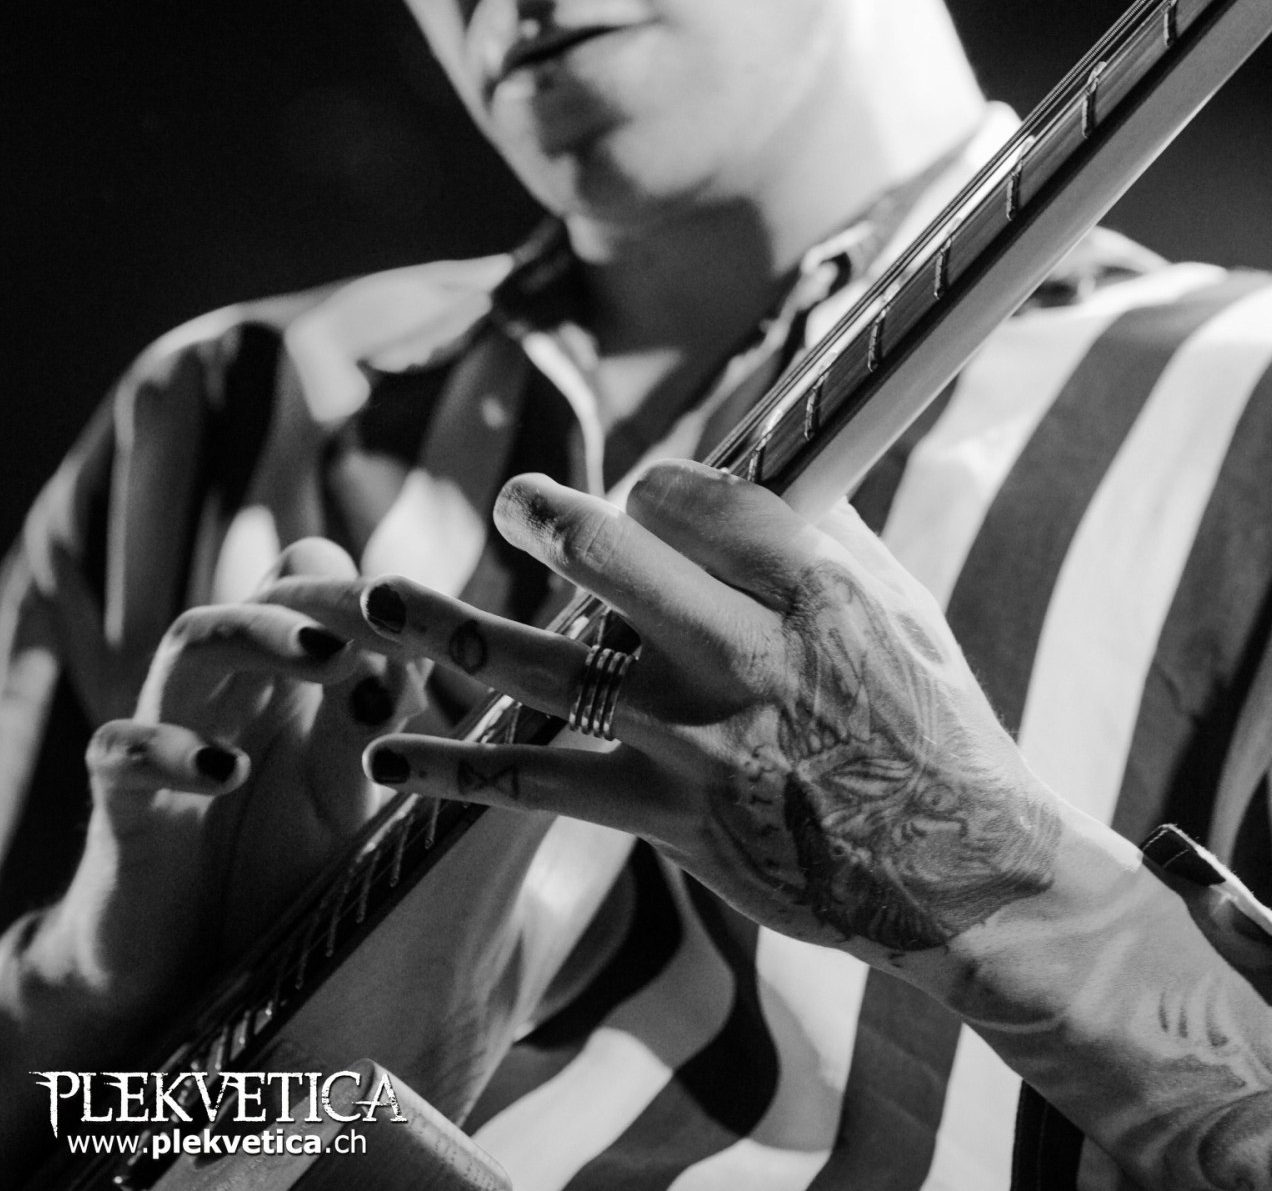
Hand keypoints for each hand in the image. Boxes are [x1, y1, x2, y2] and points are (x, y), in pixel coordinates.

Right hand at [26, 538, 417, 1040]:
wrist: (185, 975)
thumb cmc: (269, 872)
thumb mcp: (338, 804)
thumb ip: (365, 735)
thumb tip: (413, 661)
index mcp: (286, 678)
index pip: (315, 585)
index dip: (369, 593)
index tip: (428, 621)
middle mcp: (227, 688)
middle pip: (263, 594)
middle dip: (329, 596)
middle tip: (386, 615)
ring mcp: (166, 731)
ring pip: (191, 641)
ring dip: (258, 633)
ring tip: (329, 658)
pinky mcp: (120, 798)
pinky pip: (121, 749)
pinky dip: (170, 750)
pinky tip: (225, 773)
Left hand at [351, 460, 1061, 969]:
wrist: (962, 876)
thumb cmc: (938, 729)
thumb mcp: (902, 609)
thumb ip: (821, 532)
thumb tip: (755, 465)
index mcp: (814, 591)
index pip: (702, 496)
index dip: (658, 481)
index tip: (643, 490)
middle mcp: (744, 656)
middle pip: (613, 556)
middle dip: (546, 514)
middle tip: (513, 500)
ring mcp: (694, 741)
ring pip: (547, 666)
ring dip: (453, 625)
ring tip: (380, 595)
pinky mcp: (664, 818)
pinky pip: (538, 785)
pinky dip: (455, 768)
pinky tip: (389, 752)